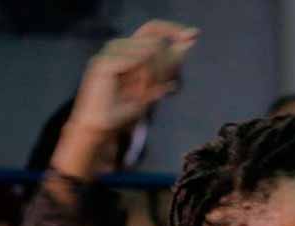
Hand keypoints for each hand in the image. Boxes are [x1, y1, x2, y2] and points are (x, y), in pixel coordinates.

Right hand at [68, 20, 197, 135]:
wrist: (99, 127)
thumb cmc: (122, 110)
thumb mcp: (153, 87)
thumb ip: (169, 66)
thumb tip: (189, 43)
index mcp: (127, 49)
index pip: (153, 28)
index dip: (173, 29)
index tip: (194, 34)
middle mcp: (118, 46)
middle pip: (156, 42)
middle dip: (166, 66)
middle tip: (161, 90)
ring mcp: (110, 52)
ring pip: (151, 50)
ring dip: (155, 75)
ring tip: (145, 95)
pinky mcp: (106, 62)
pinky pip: (141, 60)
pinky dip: (146, 78)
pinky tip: (140, 93)